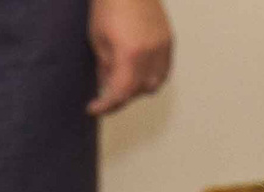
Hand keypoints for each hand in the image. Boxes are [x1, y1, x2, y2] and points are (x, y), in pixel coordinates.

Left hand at [89, 0, 172, 116]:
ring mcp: (163, 48)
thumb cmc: (110, 4)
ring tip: (123, 80)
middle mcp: (151, 54)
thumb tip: (107, 86)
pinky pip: (163, 70)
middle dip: (121, 95)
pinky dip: (151, 76)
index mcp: (130, 54)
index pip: (121, 92)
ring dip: (138, 88)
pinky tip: (138, 70)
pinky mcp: (169, 41)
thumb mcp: (98, 39)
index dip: (107, 105)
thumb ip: (105, 67)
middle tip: (106, 93)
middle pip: (138, 91)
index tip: (94, 109)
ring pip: (154, 84)